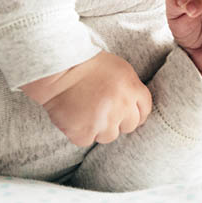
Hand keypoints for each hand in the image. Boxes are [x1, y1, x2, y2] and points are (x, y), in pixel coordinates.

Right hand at [20, 52, 151, 146]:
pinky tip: (74, 115)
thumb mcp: (118, 68)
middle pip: (130, 125)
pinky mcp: (83, 133)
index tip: (124, 109)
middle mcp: (121, 107)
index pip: (144, 111)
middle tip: (102, 108)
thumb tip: (136, 107)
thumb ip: (131, 88)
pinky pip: (87, 139)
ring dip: (99, 127)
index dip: (134, 111)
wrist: (56, 68)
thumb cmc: (86, 63)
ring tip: (86, 109)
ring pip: (109, 136)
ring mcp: (103, 122)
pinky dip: (80, 131)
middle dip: (119, 120)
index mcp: (131, 88)